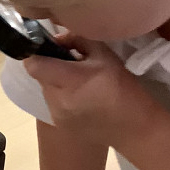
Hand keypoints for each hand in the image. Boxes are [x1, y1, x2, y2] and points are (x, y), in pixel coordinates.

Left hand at [23, 32, 156, 147]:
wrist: (137, 130)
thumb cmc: (124, 88)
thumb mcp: (104, 55)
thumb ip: (76, 40)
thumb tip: (57, 39)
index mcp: (71, 80)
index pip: (33, 64)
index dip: (36, 53)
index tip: (48, 48)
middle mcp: (58, 100)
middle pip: (40, 76)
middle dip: (50, 67)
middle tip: (70, 65)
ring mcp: (57, 115)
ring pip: (46, 90)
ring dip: (56, 83)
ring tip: (79, 84)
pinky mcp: (60, 126)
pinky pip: (53, 104)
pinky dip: (62, 98)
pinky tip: (81, 100)